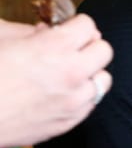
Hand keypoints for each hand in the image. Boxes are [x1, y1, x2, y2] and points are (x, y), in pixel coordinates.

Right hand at [0, 15, 112, 147]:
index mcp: (55, 47)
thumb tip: (46, 31)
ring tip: (68, 75)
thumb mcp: (0, 39)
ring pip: (103, 79)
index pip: (89, 26)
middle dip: (88, 47)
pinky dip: (81, 97)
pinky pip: (91, 103)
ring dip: (89, 73)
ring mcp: (74, 100)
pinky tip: (61, 94)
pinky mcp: (70, 121)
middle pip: (104, 50)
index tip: (66, 31)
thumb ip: (28, 31)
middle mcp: (72, 73)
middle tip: (71, 51)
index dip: (75, 26)